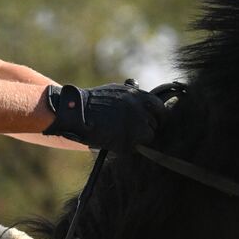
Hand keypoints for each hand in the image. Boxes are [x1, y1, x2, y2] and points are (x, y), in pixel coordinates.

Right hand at [43, 82, 166, 150]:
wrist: (77, 112)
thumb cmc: (93, 102)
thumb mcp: (117, 91)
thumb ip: (132, 95)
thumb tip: (142, 96)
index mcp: (139, 96)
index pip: (160, 108)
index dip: (157, 116)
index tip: (153, 121)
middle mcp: (141, 110)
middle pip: (156, 124)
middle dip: (147, 127)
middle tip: (134, 130)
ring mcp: (136, 126)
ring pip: (148, 136)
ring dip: (138, 138)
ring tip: (122, 134)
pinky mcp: (129, 141)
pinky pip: (135, 147)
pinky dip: (129, 146)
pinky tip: (117, 140)